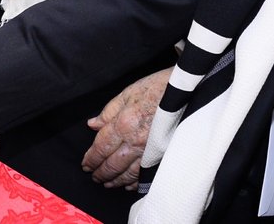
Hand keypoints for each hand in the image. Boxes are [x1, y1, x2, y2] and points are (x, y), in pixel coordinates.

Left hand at [81, 66, 171, 188]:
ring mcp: (150, 151)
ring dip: (115, 180)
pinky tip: (128, 185)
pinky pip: (146, 174)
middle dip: (100, 173)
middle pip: (113, 164)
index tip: (85, 164)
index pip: (101, 147)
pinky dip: (135, 182)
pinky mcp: (163, 156)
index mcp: (124, 123)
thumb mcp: (128, 92)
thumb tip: (93, 125)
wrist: (188, 91)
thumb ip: (108, 111)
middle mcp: (136, 141)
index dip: (91, 158)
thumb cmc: (157, 87)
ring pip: (128, 173)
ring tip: (107, 183)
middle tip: (93, 176)